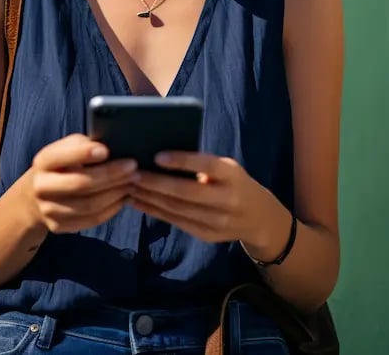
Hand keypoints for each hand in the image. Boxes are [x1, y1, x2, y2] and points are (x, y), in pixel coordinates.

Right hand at [28, 134, 137, 233]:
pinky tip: (123, 198)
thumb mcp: (66, 149)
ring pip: (88, 205)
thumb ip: (84, 145)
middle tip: (133, 167)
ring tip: (132, 183)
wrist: (36, 195)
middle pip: (80, 183)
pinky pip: (90, 220)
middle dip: (110, 175)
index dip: (84, 153)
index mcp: (44, 161)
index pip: (64, 156)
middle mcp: (41, 186)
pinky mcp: (58, 226)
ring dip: (115, 193)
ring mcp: (48, 209)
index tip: (106, 150)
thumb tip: (112, 144)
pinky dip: (111, 209)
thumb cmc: (61, 165)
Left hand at [127, 151, 278, 245]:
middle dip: (156, 183)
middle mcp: (226, 199)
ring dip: (150, 198)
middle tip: (133, 174)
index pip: (206, 165)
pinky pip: (176, 222)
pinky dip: (154, 211)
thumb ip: (202, 163)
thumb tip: (161, 155)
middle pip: (187, 192)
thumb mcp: (227, 168)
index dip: (182, 161)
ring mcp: (217, 221)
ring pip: (177, 209)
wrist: (259, 218)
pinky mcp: (206, 235)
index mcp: (232, 175)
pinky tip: (138, 202)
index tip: (157, 155)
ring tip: (129, 186)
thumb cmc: (234, 182)